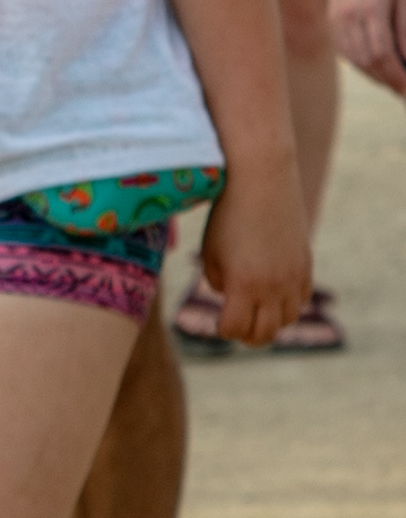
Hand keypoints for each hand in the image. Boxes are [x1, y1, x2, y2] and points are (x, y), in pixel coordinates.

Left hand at [195, 162, 314, 346]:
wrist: (261, 182)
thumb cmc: (226, 215)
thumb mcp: (211, 252)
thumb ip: (219, 282)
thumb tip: (230, 297)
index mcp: (244, 285)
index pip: (235, 328)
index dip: (223, 329)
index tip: (216, 323)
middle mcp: (274, 287)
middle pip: (265, 333)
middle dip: (248, 336)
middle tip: (236, 329)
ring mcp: (294, 277)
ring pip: (287, 319)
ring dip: (270, 322)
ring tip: (254, 314)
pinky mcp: (306, 265)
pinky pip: (301, 299)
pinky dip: (287, 305)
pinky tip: (273, 297)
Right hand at [330, 0, 405, 93]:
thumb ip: (405, 30)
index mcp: (370, 8)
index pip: (383, 52)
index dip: (398, 75)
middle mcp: (349, 17)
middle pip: (368, 61)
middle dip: (388, 81)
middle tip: (404, 92)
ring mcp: (336, 21)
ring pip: (355, 60)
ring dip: (375, 76)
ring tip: (393, 84)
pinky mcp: (332, 24)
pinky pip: (346, 53)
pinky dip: (363, 65)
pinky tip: (377, 69)